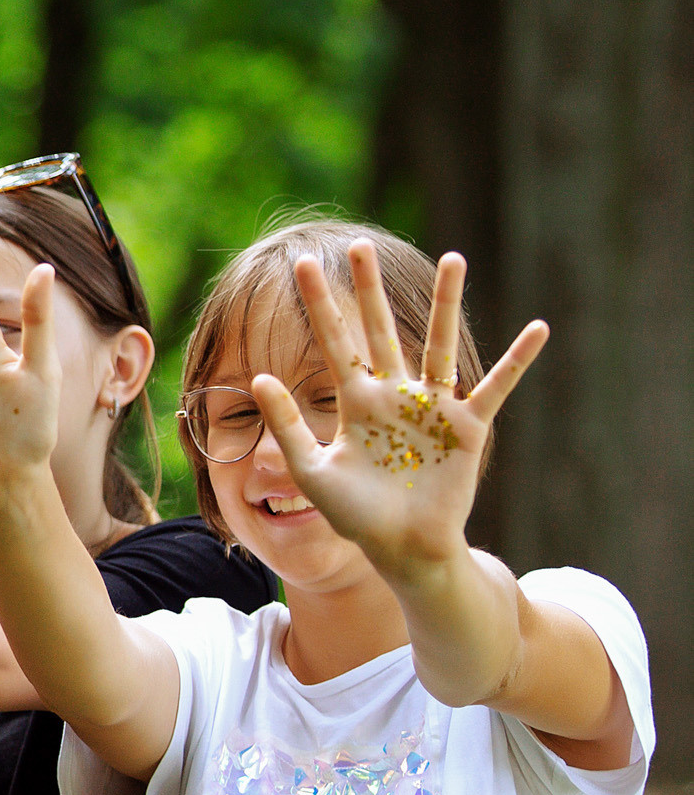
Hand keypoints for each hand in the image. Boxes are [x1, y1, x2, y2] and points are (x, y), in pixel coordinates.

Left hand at [259, 245, 545, 576]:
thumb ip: (288, 425)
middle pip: (380, 330)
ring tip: (453, 257)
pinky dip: (517, 361)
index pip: (334, 341)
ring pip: (439, 344)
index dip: (321, 305)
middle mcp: (394, 394)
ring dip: (447, 302)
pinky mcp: (467, 427)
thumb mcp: (312, 470)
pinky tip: (538, 329)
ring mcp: (432, 407)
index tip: (303, 265)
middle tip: (359, 245)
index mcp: (356, 402)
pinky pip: (495, 387)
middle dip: (370, 289)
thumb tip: (257, 377)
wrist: (402, 549)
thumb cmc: (356, 515)